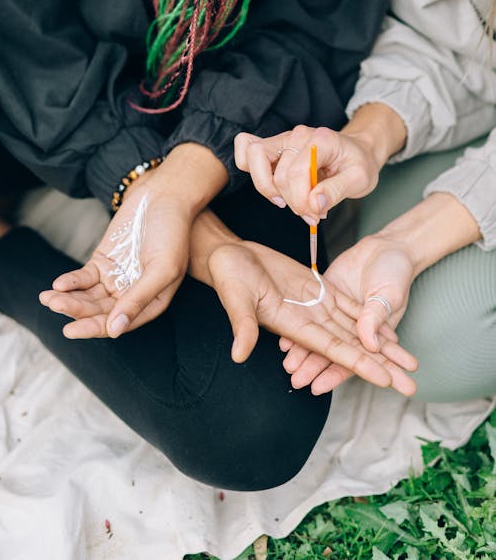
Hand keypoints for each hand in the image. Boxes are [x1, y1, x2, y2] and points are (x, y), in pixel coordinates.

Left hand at [39, 177, 190, 337]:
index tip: (72, 330)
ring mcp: (116, 278)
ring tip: (48, 298)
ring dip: (68, 299)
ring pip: (88, 297)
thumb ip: (139, 299)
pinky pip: (83, 278)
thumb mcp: (162, 268)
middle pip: (99, 312)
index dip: (95, 328)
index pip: (119, 324)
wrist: (164, 196)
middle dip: (77, 311)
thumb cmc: (172, 232)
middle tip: (56, 306)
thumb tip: (116, 330)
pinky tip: (58, 284)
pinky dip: (71, 282)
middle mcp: (132, 295)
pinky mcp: (102, 262)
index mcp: (152, 302)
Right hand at [206, 240, 417, 394]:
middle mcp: (309, 321)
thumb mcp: (236, 297)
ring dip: (382, 347)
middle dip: (382, 366)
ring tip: (408, 362)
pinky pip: (348, 307)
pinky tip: (387, 331)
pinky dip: (367, 319)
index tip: (386, 381)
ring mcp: (315, 306)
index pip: (334, 349)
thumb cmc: (228, 275)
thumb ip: (242, 325)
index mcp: (294, 326)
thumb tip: (239, 355)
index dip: (360, 364)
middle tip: (411, 385)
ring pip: (356, 330)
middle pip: (353, 346)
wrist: (229, 254)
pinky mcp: (317, 289)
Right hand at [235, 125, 379, 224]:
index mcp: (320, 139)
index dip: (300, 199)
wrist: (358, 152)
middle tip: (310, 213)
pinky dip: (252, 171)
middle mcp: (298, 135)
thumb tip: (314, 205)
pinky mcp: (273, 147)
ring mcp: (282, 139)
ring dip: (268, 188)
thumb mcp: (360, 180)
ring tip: (289, 201)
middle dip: (291, 200)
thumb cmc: (358, 164)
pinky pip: (246, 152)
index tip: (314, 215)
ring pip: (253, 160)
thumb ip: (337, 191)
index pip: (296, 172)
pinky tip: (272, 188)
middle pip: (277, 174)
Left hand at [281, 233, 416, 394]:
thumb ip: (376, 317)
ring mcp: (334, 311)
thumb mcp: (389, 295)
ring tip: (288, 366)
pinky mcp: (323, 293)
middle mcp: (350, 327)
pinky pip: (308, 311)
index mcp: (370, 334)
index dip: (334, 375)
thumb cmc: (395, 273)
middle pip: (329, 352)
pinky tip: (283, 336)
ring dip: (302, 352)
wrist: (385, 247)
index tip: (318, 388)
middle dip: (313, 369)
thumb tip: (368, 343)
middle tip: (297, 381)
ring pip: (316, 335)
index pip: (350, 359)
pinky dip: (297, 323)